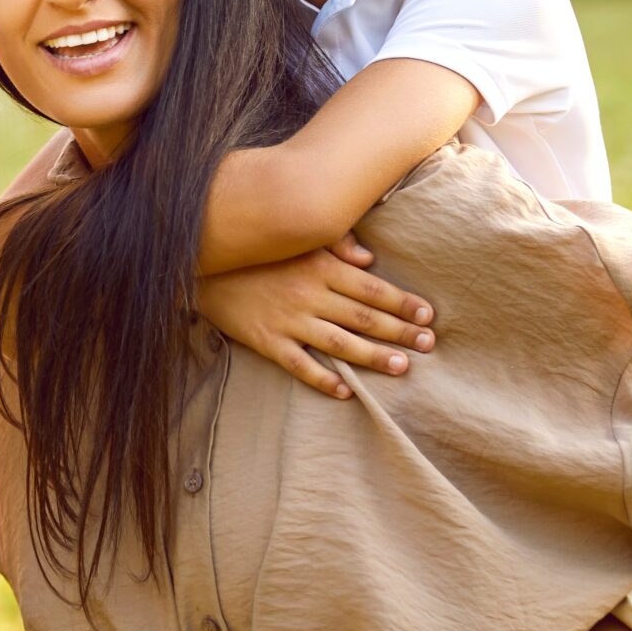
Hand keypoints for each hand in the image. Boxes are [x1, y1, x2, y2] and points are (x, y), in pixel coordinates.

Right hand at [192, 232, 433, 399]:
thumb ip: (335, 242)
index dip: (402, 303)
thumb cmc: (258, 251)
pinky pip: (300, 365)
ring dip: (374, 357)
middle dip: (400, 332)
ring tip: (402, 366)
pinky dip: (324, 380)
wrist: (203, 268)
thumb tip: (369, 258)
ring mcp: (288, 321)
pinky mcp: (267, 342)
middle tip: (428, 344)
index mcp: (319, 267)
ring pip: (340, 344)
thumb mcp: (297, 239)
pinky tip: (347, 391)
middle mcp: (308, 295)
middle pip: (363, 318)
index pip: (371, 288)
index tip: (428, 315)